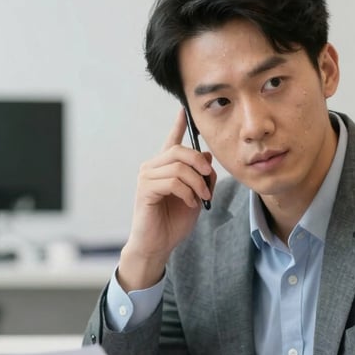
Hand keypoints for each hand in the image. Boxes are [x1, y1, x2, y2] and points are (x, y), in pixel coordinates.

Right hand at [118, 108, 215, 290]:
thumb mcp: (197, 196)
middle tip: (209, 180)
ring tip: (201, 198)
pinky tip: (190, 203)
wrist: (158, 245)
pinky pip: (172, 182)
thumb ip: (202, 177)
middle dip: (199, 164)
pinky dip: (187, 192)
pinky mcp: (144, 190)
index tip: (183, 109)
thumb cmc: (174, 222)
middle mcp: (152, 167)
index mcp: (165, 167)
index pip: (171, 141)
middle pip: (179, 151)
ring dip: (196, 183)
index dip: (178, 124)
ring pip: (178, 167)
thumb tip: (207, 156)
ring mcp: (146, 177)